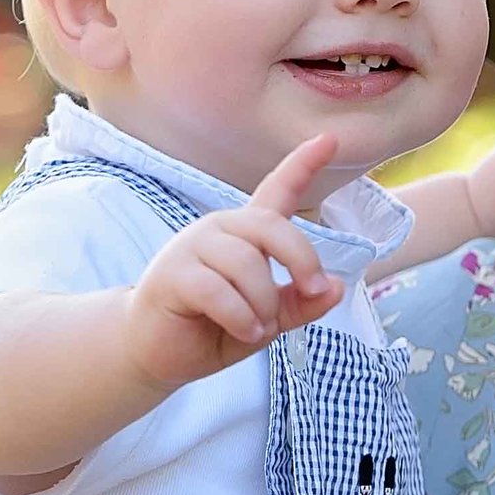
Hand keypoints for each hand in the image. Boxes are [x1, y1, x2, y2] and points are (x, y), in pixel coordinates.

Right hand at [127, 133, 344, 386]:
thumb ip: (299, 304)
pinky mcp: (172, 274)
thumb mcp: (267, 318)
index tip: (330, 140)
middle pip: (271, 226)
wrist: (157, 354)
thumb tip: (336, 288)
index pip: (276, 190)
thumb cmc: (213, 328)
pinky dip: (241, 317)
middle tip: (314, 291)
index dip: (303, 165)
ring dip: (264, 305)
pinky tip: (245, 332)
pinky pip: (218, 291)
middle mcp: (218, 229)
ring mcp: (192, 247)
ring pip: (247, 264)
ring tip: (257, 328)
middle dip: (301, 259)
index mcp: (244, 233)